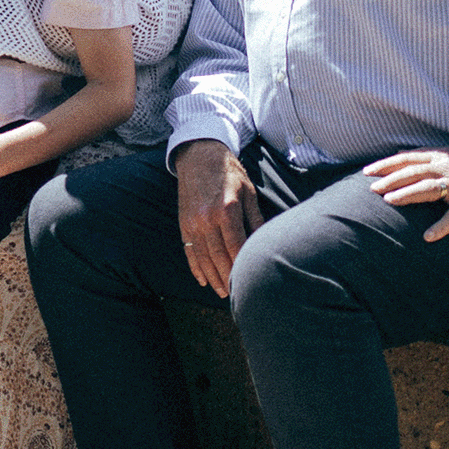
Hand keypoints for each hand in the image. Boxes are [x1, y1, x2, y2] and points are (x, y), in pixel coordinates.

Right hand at [173, 139, 263, 296]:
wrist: (199, 155)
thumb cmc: (229, 172)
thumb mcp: (248, 192)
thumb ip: (255, 219)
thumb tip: (264, 242)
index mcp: (227, 209)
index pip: (237, 246)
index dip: (243, 266)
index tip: (251, 279)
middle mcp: (207, 218)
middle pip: (219, 257)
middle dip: (228, 278)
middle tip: (237, 294)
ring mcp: (192, 222)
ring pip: (203, 257)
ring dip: (213, 277)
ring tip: (222, 292)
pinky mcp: (184, 223)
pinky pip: (189, 251)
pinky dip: (195, 267)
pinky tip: (203, 279)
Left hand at [363, 147, 448, 241]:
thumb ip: (427, 156)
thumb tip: (400, 154)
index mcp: (440, 158)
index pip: (407, 159)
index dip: (386, 164)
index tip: (368, 171)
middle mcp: (447, 169)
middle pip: (413, 173)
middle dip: (390, 180)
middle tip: (372, 189)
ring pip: (428, 189)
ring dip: (407, 195)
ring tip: (390, 201)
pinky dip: (441, 227)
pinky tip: (428, 237)